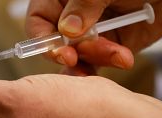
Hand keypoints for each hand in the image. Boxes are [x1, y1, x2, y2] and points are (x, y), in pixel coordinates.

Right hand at [26, 0, 161, 73]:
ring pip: (79, 57)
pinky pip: (95, 64)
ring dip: (98, 58)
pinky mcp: (106, 48)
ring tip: (122, 54)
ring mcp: (89, 34)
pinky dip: (104, 67)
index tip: (63, 53)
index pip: (39, 21)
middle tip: (98, 50)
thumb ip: (84, 5)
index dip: (44, 39)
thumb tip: (67, 30)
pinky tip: (120, 62)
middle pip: (58, 44)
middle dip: (78, 52)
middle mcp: (72, 17)